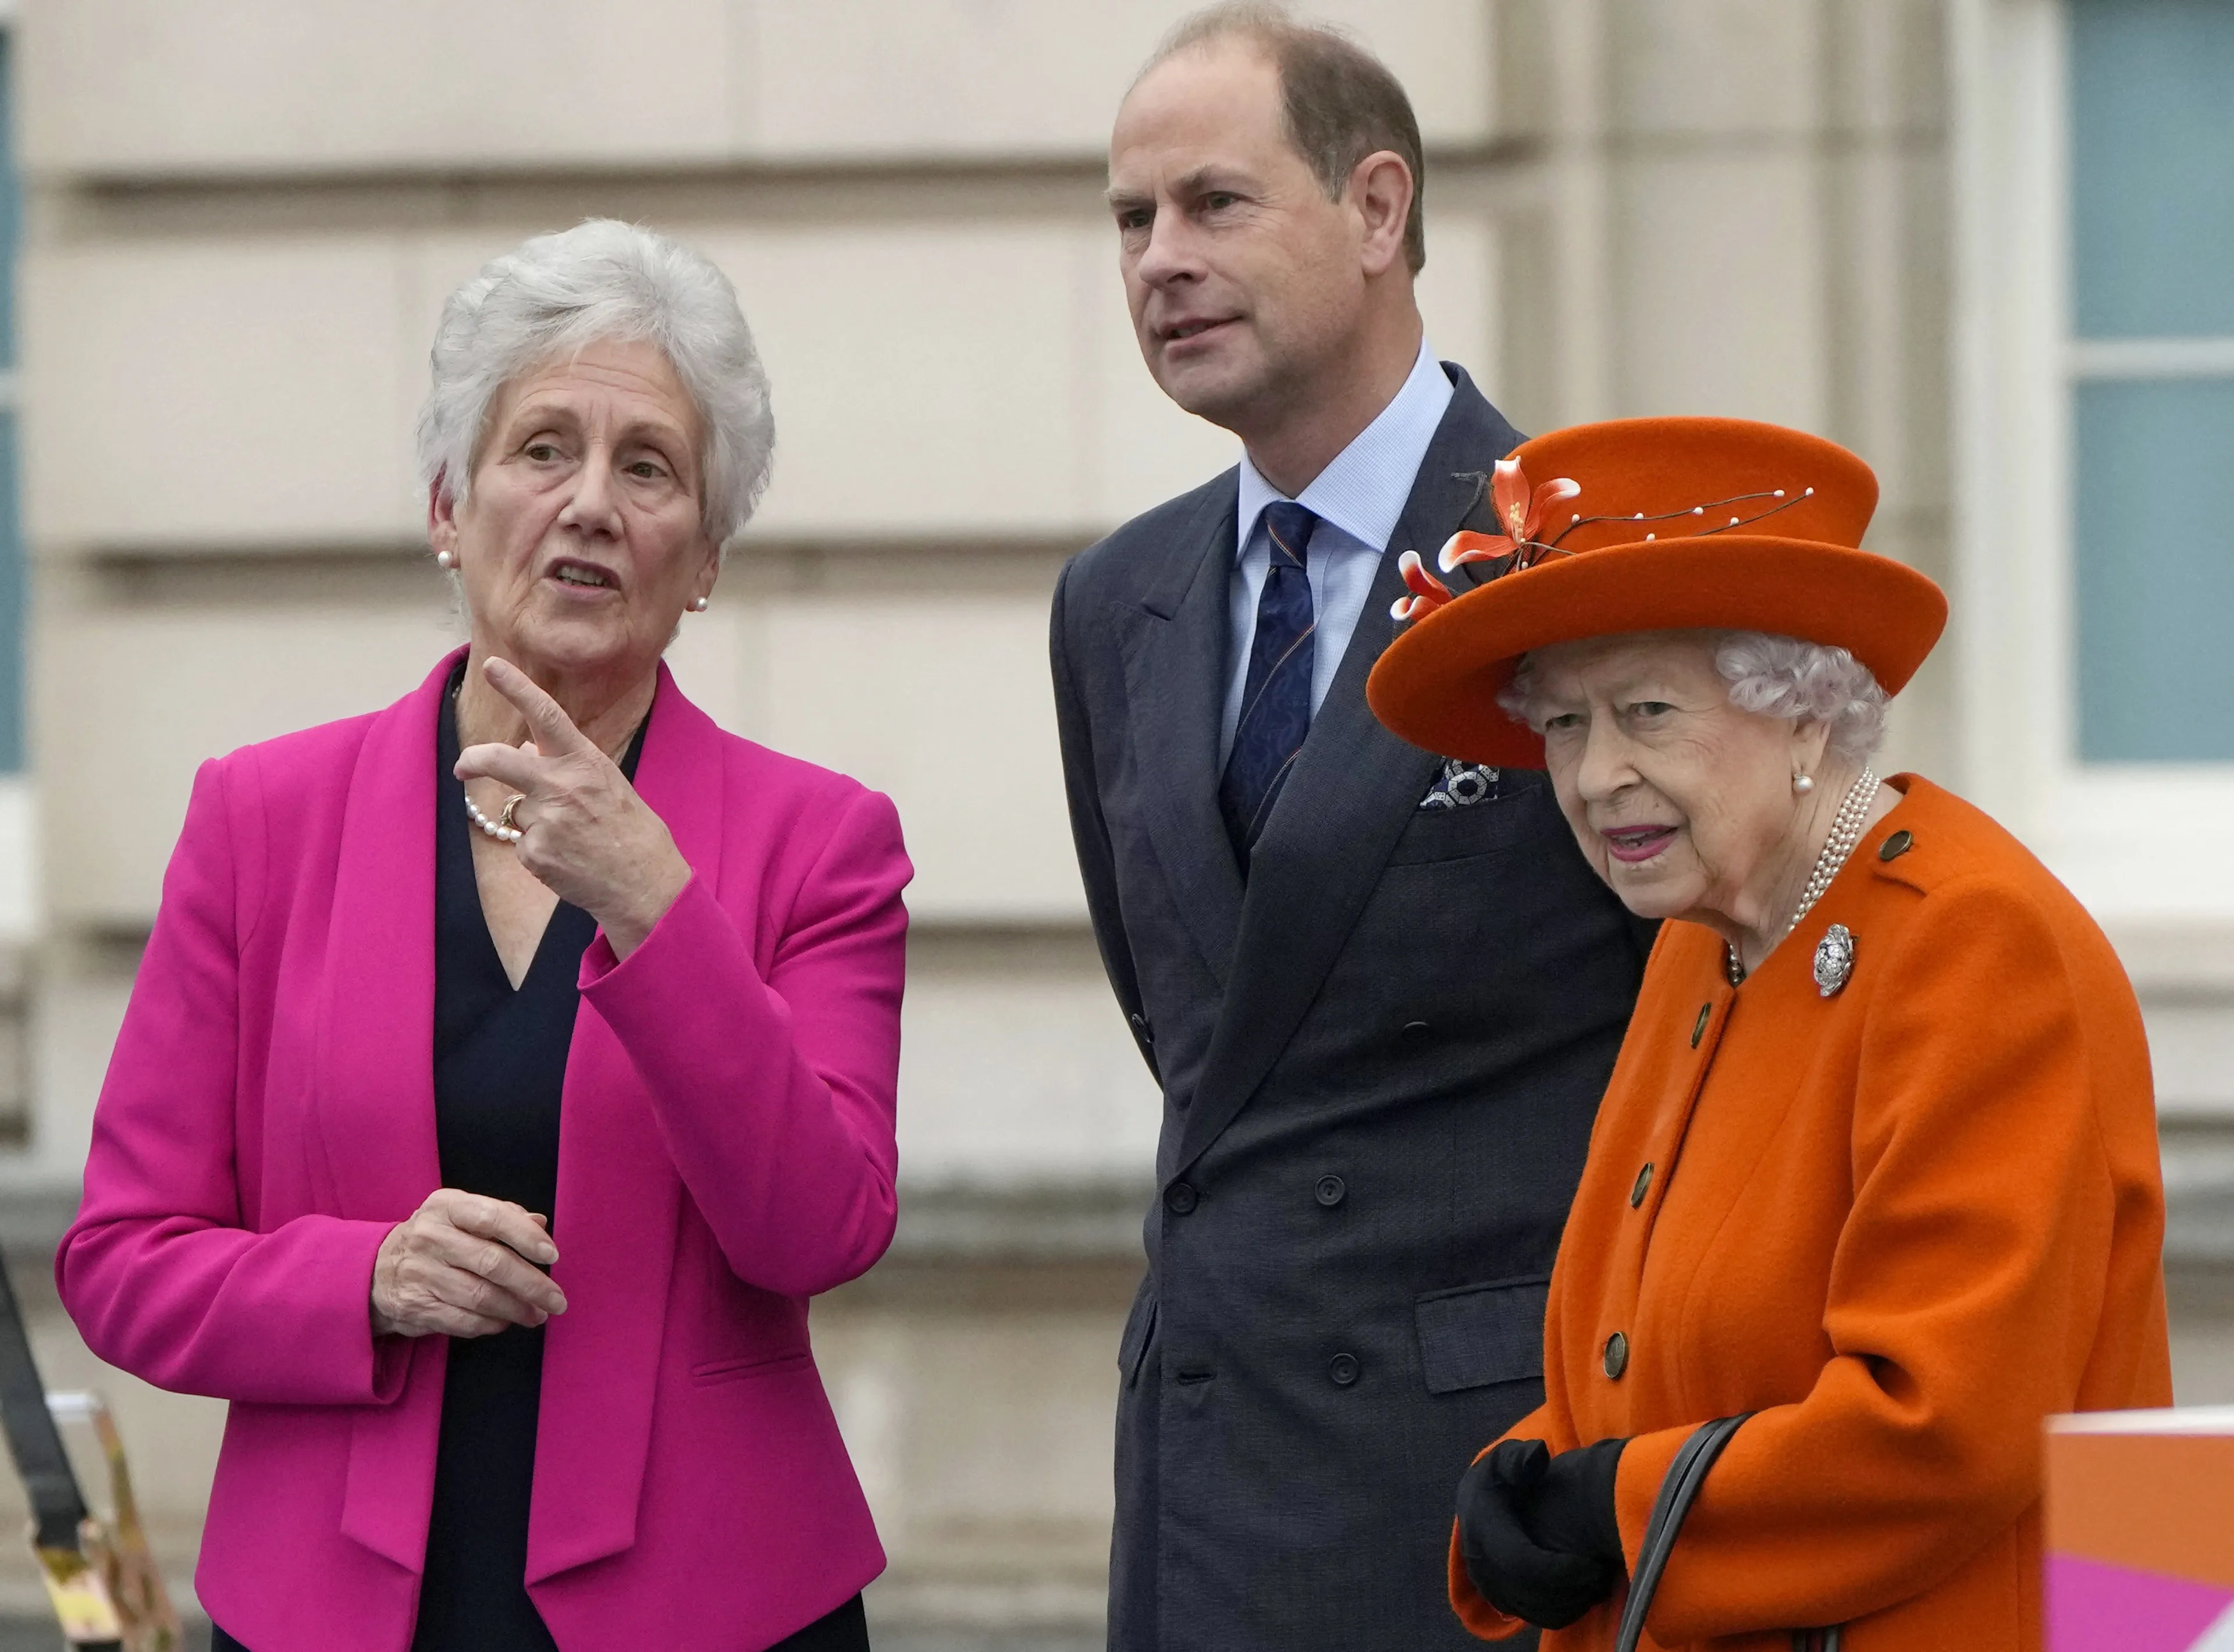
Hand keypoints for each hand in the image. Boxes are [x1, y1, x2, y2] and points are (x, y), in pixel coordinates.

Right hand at [370, 1189, 568, 1338]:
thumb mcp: (461, 1215)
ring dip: (516, 1309)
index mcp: (446, 1206)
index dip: (526, 1237)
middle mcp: (430, 1236)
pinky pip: (462, 1320)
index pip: (493, 1217)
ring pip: (480, 1296)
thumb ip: (501, 1216)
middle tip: (556, 1300)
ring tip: (538, 1315)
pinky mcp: (416, 1306)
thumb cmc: (435, 1238)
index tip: (552, 1255)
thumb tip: (540, 1223)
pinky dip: (490, 1325)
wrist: (375, 1269)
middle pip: (491, 1262)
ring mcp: (421, 1273)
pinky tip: (506, 1322)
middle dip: (531, 1284)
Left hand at [454, 657, 689, 955]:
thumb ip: (565, 765)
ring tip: (573, 838)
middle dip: (474, 760)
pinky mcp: (534, 853)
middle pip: (499, 760)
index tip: (491, 666)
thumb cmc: (631, 830)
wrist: (645, 884)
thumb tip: (523, 748)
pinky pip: (524, 844)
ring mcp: (545, 821)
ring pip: (518, 810)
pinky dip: (540, 850)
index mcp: (584, 762)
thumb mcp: (606, 785)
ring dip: (536, 822)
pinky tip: (569, 858)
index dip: (516, 687)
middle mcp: (560, 786)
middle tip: (464, 766)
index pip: (545, 715)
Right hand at [1456, 1439, 1621, 1628]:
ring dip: (1571, 1603)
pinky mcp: (1502, 1601)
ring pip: (1535, 1612)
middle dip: (1572, 1591)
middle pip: (1530, 1595)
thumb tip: (1537, 1455)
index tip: (1593, 1565)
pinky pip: (1536, 1617)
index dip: (1560, 1572)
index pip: (1521, 1564)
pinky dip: (1563, 1611)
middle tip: (1604, 1576)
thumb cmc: (1504, 1477)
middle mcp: (1482, 1565)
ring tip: (1599, 1583)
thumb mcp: (1507, 1459)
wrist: (1482, 1500)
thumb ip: (1520, 1457)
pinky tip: (1585, 1592)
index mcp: (1483, 1531)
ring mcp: (1491, 1587)